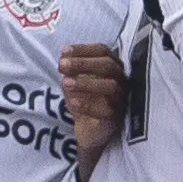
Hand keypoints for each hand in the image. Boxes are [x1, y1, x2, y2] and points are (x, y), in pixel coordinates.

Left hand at [59, 39, 123, 164]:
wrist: (88, 131)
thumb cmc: (84, 100)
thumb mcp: (74, 81)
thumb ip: (71, 71)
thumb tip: (64, 60)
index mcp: (112, 67)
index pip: (103, 51)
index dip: (84, 50)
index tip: (63, 52)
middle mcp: (120, 81)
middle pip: (108, 66)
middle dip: (83, 63)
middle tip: (62, 65)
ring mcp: (120, 100)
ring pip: (110, 86)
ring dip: (86, 82)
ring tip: (65, 83)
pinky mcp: (116, 118)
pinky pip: (106, 110)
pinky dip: (87, 105)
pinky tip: (71, 102)